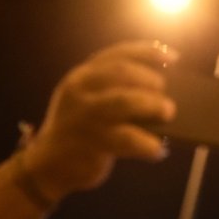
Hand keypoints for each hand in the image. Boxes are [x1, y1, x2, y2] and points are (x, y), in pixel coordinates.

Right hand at [21, 40, 178, 200]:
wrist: (48, 166)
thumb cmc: (76, 130)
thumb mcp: (85, 101)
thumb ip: (110, 90)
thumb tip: (156, 90)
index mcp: (81, 76)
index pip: (116, 55)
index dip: (147, 52)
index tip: (171, 58)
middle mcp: (81, 91)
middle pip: (122, 73)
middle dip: (150, 80)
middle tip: (165, 94)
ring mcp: (86, 117)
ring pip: (125, 102)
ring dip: (152, 105)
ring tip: (168, 112)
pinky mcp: (93, 143)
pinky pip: (128, 140)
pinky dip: (148, 145)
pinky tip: (158, 150)